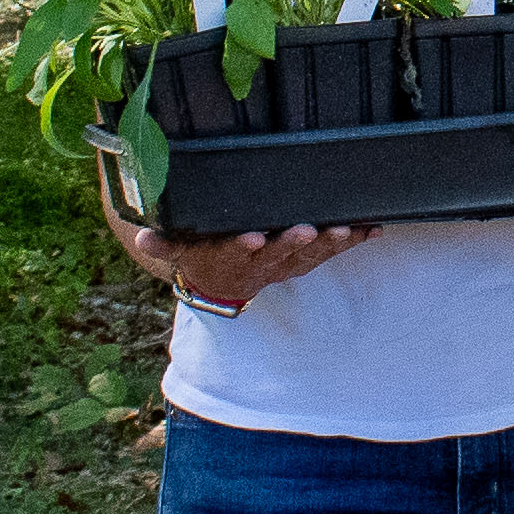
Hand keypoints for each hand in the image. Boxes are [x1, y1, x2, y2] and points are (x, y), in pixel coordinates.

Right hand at [97, 157, 378, 304]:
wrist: (222, 285)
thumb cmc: (204, 253)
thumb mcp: (183, 249)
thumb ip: (165, 242)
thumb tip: (141, 237)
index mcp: (233, 259)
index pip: (237, 253)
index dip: (245, 247)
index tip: (253, 238)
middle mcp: (263, 265)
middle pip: (280, 257)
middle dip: (294, 245)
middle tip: (308, 231)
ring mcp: (287, 265)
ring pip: (310, 259)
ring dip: (330, 246)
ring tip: (346, 230)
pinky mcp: (306, 260)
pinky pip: (332, 253)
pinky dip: (353, 241)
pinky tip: (372, 228)